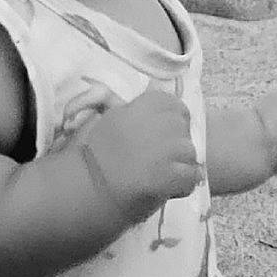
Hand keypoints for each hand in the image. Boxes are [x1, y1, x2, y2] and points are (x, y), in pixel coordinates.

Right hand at [68, 89, 202, 223]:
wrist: (84, 187)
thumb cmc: (92, 155)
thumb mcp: (110, 117)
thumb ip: (133, 106)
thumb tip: (154, 87)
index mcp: (142, 107)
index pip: (175, 106)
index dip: (173, 121)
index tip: (161, 136)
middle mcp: (157, 123)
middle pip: (184, 129)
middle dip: (176, 144)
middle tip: (158, 159)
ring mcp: (165, 149)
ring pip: (191, 153)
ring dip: (180, 166)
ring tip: (160, 176)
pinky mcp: (169, 175)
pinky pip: (192, 177)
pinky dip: (183, 186)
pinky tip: (166, 189)